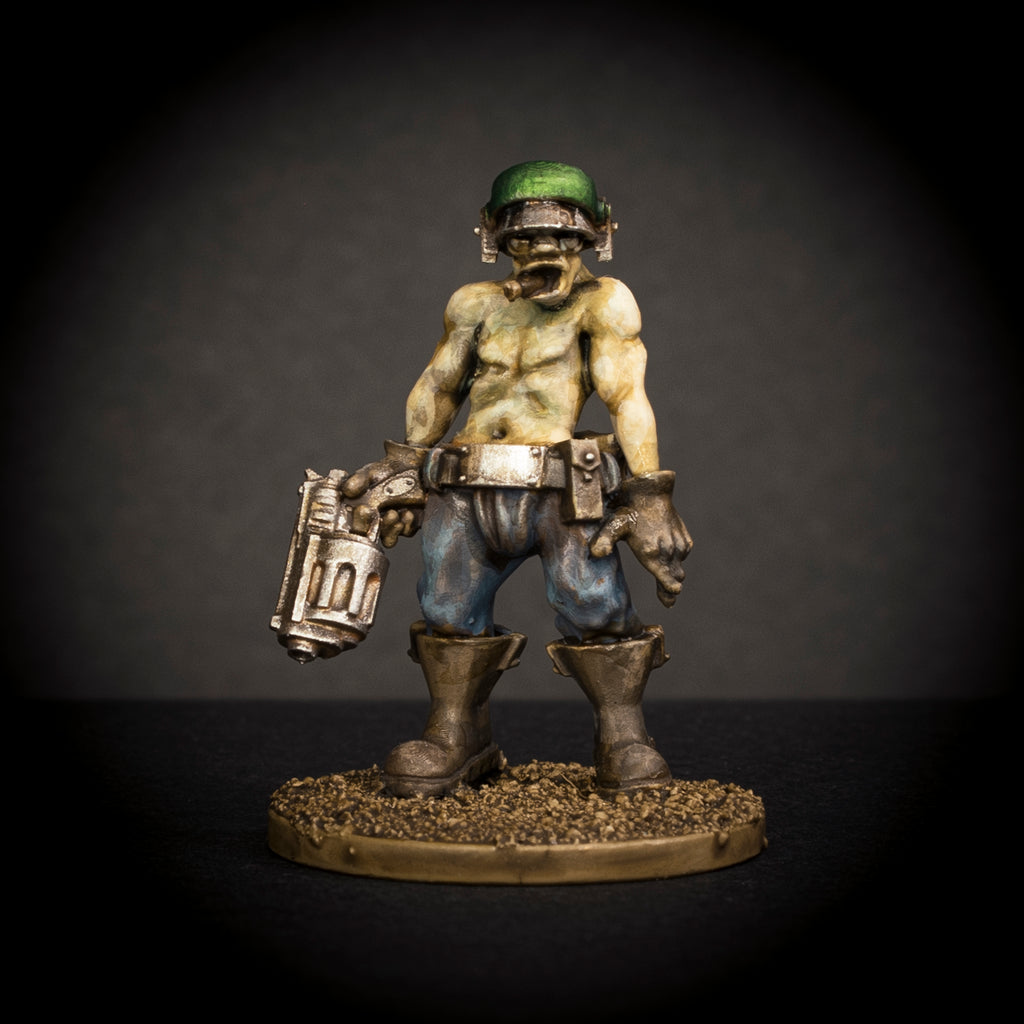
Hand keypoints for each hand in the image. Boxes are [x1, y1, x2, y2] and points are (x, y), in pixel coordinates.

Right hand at [342, 440, 427, 546]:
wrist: (410, 465)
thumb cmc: (385, 470)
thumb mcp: (369, 473)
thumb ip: (359, 480)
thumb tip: (347, 490)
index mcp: (361, 512)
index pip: (355, 526)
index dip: (357, 522)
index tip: (362, 509)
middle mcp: (375, 522)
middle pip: (371, 536)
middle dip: (373, 527)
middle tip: (378, 514)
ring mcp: (392, 524)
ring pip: (389, 539)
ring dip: (391, 530)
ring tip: (393, 514)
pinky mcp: (410, 523)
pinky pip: (407, 531)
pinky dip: (407, 525)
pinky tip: (408, 513)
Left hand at [590, 471, 692, 606]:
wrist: (650, 493)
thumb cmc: (629, 512)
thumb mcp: (613, 527)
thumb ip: (603, 541)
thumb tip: (596, 554)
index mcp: (652, 553)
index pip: (668, 581)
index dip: (668, 593)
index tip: (668, 601)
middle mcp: (668, 551)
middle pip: (675, 578)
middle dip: (670, 587)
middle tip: (666, 597)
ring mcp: (678, 545)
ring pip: (679, 568)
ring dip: (673, 573)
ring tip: (665, 577)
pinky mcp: (684, 539)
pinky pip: (683, 556)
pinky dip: (676, 558)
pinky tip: (666, 554)